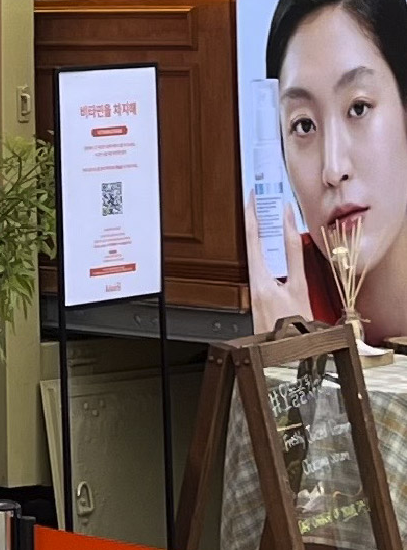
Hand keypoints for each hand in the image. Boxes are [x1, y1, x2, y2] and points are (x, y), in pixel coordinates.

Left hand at [245, 193, 310, 332]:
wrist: (282, 354)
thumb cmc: (292, 328)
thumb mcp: (299, 290)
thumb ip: (294, 258)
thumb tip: (289, 227)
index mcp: (261, 279)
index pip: (255, 239)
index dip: (254, 215)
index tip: (256, 196)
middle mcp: (253, 282)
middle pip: (250, 242)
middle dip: (252, 217)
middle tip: (253, 195)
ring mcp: (254, 288)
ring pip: (253, 253)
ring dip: (257, 232)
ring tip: (260, 210)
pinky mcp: (258, 295)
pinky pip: (258, 265)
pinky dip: (262, 249)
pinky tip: (267, 243)